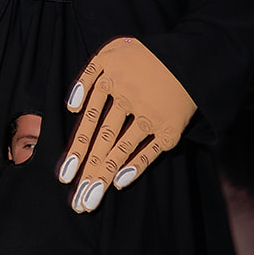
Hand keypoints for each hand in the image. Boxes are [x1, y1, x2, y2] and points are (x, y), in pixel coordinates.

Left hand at [60, 37, 195, 213]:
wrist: (188, 57)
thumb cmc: (141, 57)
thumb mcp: (110, 52)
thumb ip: (87, 76)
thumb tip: (72, 108)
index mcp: (109, 80)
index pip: (88, 123)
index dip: (75, 151)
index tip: (65, 177)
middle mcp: (127, 99)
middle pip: (102, 141)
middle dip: (88, 173)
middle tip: (76, 202)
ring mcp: (150, 114)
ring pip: (122, 149)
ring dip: (104, 176)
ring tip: (90, 200)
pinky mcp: (170, 127)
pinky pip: (151, 150)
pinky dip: (136, 166)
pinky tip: (119, 182)